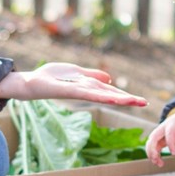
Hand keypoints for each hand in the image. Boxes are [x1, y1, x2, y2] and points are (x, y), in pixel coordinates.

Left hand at [0, 62, 146, 106]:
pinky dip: (98, 93)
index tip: (141, 101)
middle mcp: (85, 91)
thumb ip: (92, 75)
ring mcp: (77, 92)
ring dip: (117, 98)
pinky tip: (109, 95)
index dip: (125, 96)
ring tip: (133, 101)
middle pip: (109, 95)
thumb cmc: (50, 77)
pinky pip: (86, 92)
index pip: (110, 92)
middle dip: (126, 99)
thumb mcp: (75, 72)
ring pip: (101, 95)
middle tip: (144, 103)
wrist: (30, 83)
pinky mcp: (68, 91)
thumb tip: (109, 79)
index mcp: (88, 86)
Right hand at [145, 109, 174, 166]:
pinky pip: (152, 146)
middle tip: (157, 160)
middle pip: (153, 137)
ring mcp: (159, 132)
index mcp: (173, 123)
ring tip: (159, 164)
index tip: (174, 154)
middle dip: (153, 149)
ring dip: (151, 153)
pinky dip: (152, 154)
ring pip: (150, 142)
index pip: (170, 133)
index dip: (170, 143)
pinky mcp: (158, 138)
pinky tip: (158, 162)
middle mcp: (163, 127)